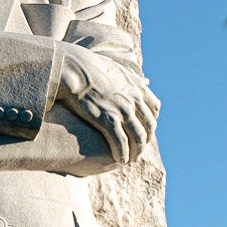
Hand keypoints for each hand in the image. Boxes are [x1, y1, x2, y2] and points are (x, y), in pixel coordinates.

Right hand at [56, 47, 159, 164]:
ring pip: (137, 137)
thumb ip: (130, 76)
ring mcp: (123, 111)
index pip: (154, 108)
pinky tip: (120, 160)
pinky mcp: (108, 120)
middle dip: (146, 140)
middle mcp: (134, 100)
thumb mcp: (116, 68)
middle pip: (148, 126)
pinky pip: (121, 142)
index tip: (144, 130)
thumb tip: (141, 79)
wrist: (73, 69)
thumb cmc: (89, 67)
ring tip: (131, 159)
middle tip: (139, 150)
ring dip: (136, 151)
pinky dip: (122, 153)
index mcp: (137, 87)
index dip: (151, 121)